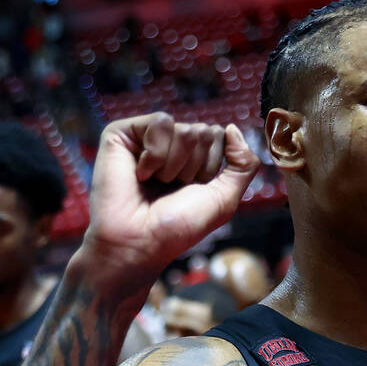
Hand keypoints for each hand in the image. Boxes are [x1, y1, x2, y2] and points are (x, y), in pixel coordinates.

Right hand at [82, 112, 260, 277]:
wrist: (138, 242)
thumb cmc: (177, 227)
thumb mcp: (224, 200)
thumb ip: (243, 165)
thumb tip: (233, 127)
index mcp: (193, 159)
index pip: (219, 137)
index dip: (210, 168)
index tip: (190, 192)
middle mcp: (171, 145)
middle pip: (203, 132)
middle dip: (192, 168)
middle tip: (169, 190)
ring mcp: (146, 138)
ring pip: (184, 129)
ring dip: (173, 167)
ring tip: (154, 184)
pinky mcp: (123, 133)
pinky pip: (160, 123)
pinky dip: (155, 155)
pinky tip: (140, 174)